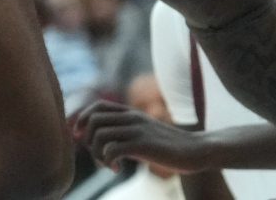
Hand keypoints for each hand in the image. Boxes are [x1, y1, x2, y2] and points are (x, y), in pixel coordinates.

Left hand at [73, 103, 214, 173]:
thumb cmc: (169, 147)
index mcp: (130, 113)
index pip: (96, 106)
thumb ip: (124, 134)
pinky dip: (108, 160)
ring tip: (108, 166)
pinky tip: (117, 169)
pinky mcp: (143, 144)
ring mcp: (137, 130)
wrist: (197, 150)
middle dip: (87, 140)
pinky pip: (113, 148)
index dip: (81, 118)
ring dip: (97, 153)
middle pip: (93, 119)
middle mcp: (131, 118)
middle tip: (98, 157)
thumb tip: (100, 144)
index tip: (78, 136)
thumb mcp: (143, 135)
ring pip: (100, 134)